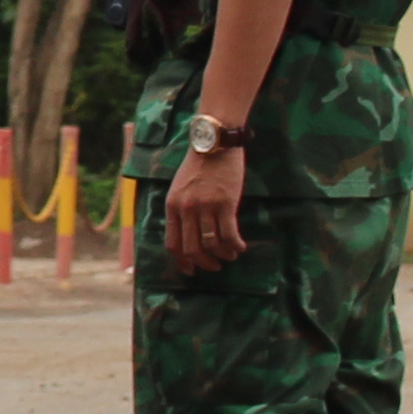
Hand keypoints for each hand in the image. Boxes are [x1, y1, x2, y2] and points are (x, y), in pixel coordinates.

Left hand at [165, 143, 248, 275]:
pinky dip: (235, 246)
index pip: (172, 243)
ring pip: (212, 244)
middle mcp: (186, 209)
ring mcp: (205, 206)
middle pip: (192, 248)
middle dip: (204, 263)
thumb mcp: (179, 187)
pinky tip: (240, 247)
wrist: (214, 143)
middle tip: (215, 266)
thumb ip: (180, 209)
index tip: (191, 270)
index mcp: (172, 206)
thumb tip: (187, 234)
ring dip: (223, 255)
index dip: (182, 261)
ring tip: (230, 255)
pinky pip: (229, 234)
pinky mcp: (225, 203)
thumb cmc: (198, 165)